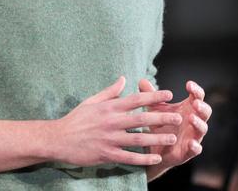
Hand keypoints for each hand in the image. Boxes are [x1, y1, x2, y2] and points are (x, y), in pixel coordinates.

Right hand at [52, 76, 182, 166]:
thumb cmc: (76, 119)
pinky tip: (156, 157)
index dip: (153, 96)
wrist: (58, 139)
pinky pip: (128, 157)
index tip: (169, 94)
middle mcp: (112, 122)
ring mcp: (109, 139)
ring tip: (172, 138)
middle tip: (178, 118)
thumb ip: (110, 91)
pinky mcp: (106, 154)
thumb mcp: (92, 101)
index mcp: (110, 107)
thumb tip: (124, 78)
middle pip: (141, 118)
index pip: (136, 99)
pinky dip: (143, 158)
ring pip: (138, 138)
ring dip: (157, 138)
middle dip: (161, 118)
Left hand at [139, 79, 211, 176]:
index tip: (188, 84)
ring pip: (202, 129)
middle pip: (205, 112)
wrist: (155, 148)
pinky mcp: (189, 151)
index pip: (197, 96)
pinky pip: (197, 149)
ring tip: (191, 118)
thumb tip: (141, 81)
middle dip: (202, 106)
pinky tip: (191, 143)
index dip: (195, 90)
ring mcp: (193, 136)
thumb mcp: (155, 109)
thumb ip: (151, 96)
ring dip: (198, 123)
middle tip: (195, 102)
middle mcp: (194, 121)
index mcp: (188, 108)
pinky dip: (196, 146)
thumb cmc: (160, 125)